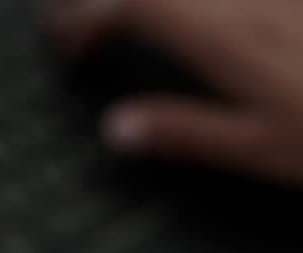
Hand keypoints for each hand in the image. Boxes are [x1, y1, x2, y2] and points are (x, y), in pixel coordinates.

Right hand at [50, 0, 302, 184]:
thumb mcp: (259, 148)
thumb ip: (184, 134)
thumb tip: (117, 130)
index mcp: (223, 40)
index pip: (133, 10)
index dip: (87, 19)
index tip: (60, 37)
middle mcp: (245, 4)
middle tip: (75, 15)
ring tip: (117, 11)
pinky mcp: (290, 3)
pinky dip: (186, 5)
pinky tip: (188, 15)